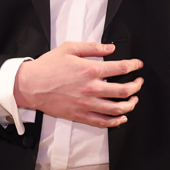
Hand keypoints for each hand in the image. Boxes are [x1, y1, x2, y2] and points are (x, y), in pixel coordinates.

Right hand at [12, 42, 142, 128]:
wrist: (30, 85)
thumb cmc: (47, 66)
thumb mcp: (69, 48)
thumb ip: (92, 47)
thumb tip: (110, 48)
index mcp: (90, 70)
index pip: (120, 68)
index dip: (133, 66)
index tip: (138, 65)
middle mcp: (91, 88)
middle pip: (124, 90)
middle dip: (136, 86)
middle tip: (139, 82)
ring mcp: (87, 104)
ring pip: (117, 109)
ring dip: (130, 104)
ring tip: (134, 99)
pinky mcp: (80, 115)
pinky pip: (103, 122)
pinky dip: (116, 121)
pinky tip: (122, 117)